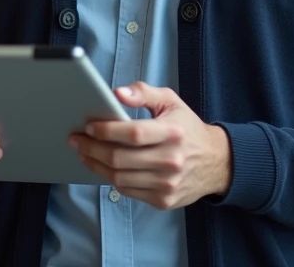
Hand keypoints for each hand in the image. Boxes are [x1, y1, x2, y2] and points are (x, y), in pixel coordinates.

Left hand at [70, 82, 231, 210]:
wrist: (216, 162)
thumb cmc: (187, 128)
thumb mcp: (171, 101)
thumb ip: (143, 93)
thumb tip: (117, 94)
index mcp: (173, 133)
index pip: (133, 133)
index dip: (106, 130)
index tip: (88, 127)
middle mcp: (171, 160)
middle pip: (120, 158)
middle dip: (92, 148)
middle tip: (76, 140)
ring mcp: (167, 184)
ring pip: (119, 178)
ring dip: (96, 165)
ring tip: (84, 154)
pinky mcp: (164, 200)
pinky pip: (128, 191)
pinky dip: (111, 179)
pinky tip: (104, 167)